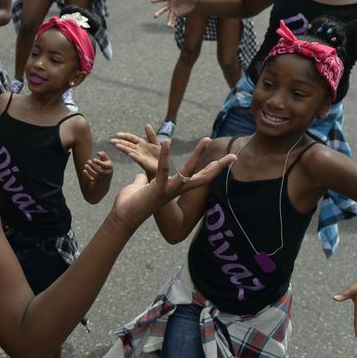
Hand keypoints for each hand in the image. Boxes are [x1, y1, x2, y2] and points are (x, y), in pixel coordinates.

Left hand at [82, 151, 112, 182]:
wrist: (107, 175)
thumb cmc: (106, 164)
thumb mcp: (107, 159)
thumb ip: (103, 155)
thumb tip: (98, 153)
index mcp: (110, 167)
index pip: (104, 166)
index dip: (99, 163)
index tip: (93, 159)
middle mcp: (107, 173)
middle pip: (100, 171)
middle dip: (93, 166)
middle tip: (88, 161)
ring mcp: (102, 178)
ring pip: (96, 175)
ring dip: (90, 170)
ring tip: (85, 165)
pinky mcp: (97, 181)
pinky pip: (92, 179)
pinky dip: (88, 175)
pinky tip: (84, 170)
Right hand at [110, 124, 161, 175]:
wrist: (162, 165)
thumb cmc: (159, 154)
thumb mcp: (155, 142)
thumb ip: (151, 134)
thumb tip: (146, 125)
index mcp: (141, 143)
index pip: (131, 138)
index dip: (124, 136)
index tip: (117, 134)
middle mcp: (138, 149)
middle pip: (127, 144)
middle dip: (119, 142)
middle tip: (111, 141)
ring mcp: (139, 155)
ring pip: (130, 150)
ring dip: (123, 148)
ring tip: (116, 145)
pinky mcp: (143, 162)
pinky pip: (138, 158)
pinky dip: (133, 155)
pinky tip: (129, 153)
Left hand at [110, 137, 235, 227]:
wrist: (123, 217)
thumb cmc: (132, 204)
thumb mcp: (142, 188)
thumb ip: (144, 180)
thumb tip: (141, 175)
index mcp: (174, 189)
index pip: (199, 178)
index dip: (214, 170)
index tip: (229, 161)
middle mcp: (176, 190)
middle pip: (203, 178)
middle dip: (218, 166)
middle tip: (233, 155)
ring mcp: (168, 191)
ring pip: (187, 172)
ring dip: (197, 155)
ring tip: (206, 140)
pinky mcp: (156, 189)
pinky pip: (162, 170)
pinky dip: (163, 156)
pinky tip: (166, 141)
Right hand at [150, 0, 198, 27]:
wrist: (194, 1)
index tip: (151, 1)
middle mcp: (171, 4)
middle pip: (163, 9)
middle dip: (159, 13)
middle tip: (154, 16)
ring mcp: (173, 10)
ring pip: (169, 16)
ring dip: (168, 21)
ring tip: (168, 26)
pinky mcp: (176, 14)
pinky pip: (173, 19)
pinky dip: (171, 23)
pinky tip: (171, 27)